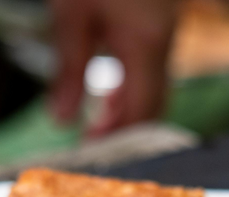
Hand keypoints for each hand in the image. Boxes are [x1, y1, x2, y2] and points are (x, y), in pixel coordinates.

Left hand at [50, 0, 178, 135]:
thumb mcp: (71, 14)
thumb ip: (69, 69)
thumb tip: (63, 119)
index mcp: (146, 42)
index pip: (142, 111)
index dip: (119, 138)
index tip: (92, 150)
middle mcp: (164, 36)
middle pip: (154, 102)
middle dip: (125, 127)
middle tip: (93, 141)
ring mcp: (166, 25)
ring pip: (156, 83)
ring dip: (129, 105)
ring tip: (99, 118)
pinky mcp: (160, 16)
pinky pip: (153, 62)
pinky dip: (134, 83)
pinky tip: (112, 84)